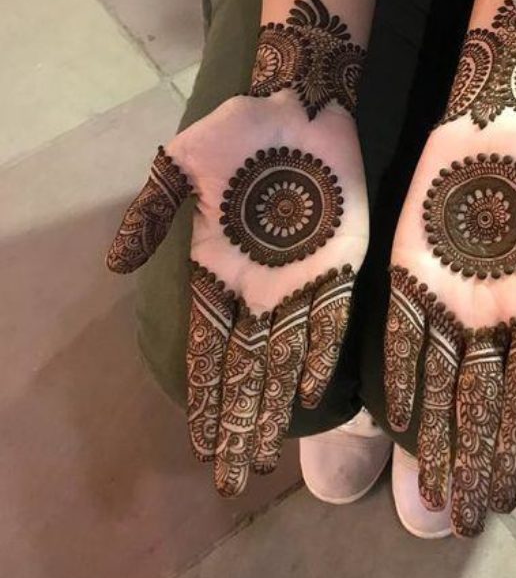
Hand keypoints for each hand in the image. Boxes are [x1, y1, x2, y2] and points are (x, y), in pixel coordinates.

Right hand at [106, 0, 368, 497]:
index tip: (200, 446)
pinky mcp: (341, 262)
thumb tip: (113, 265)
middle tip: (235, 480)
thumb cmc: (235, 132)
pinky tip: (311, 397)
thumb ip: (149, 215)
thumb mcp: (179, 167)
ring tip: (266, 457)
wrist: (298, 98)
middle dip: (239, 424)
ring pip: (283, 358)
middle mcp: (258, 287)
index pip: (207, 352)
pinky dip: (317, 357)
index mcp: (217, 271)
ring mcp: (299, 279)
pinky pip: (328, 320)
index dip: (204, 400)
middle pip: (245, 370)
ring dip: (273, 408)